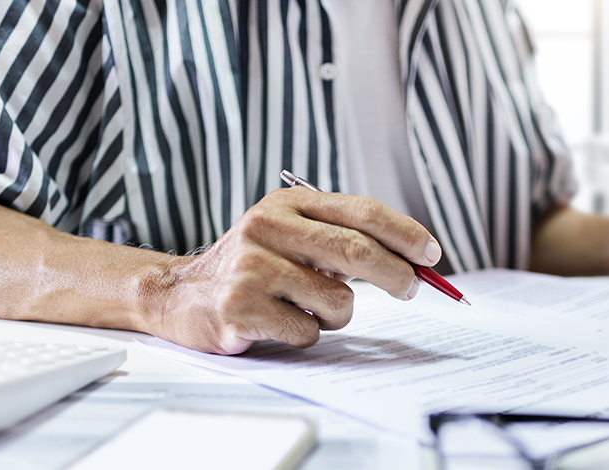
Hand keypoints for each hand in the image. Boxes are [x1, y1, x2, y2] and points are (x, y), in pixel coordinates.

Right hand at [142, 188, 441, 353]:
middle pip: (356, 252)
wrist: (177, 295)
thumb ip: (339, 240)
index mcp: (285, 205)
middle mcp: (266, 228)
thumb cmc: (249, 269)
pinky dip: (305, 335)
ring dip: (336, 315)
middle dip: (397, 274)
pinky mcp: (240, 308)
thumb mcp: (288, 236)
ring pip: (337, 301)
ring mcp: (251, 268)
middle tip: (412, 288)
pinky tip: (277, 323)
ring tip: (306, 309)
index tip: (431, 253)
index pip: (361, 212)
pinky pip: (307, 331)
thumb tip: (411, 262)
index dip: (404, 233)